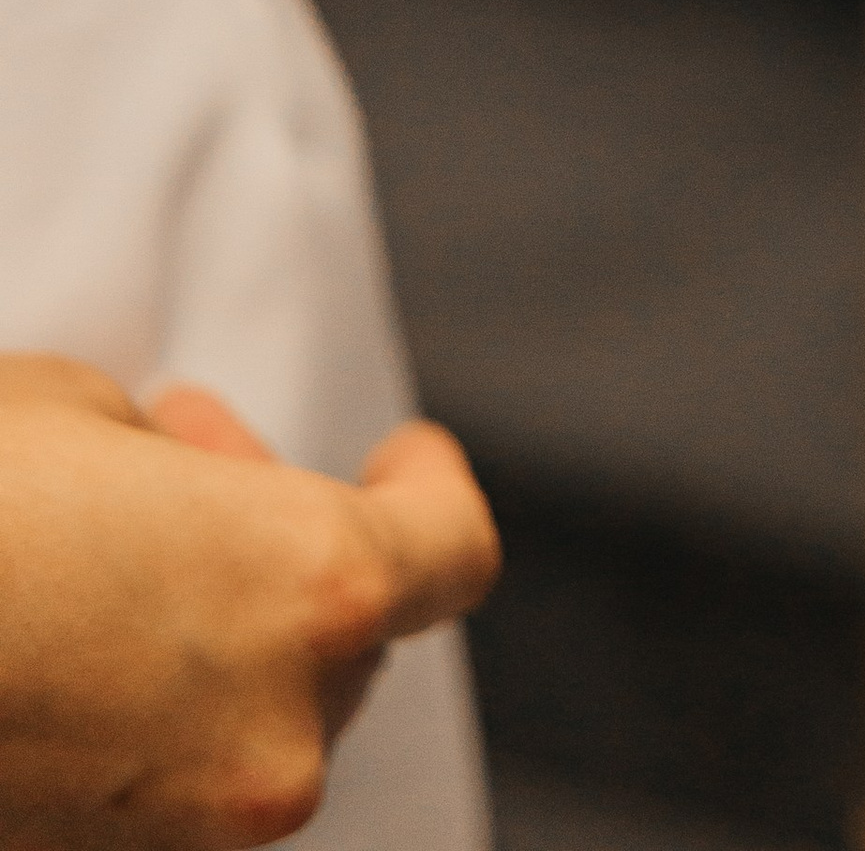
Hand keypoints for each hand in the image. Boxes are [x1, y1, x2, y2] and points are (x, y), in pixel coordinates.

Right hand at [0, 357, 498, 846]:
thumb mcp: (76, 409)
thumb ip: (170, 457)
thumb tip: (169, 482)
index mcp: (312, 587)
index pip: (449, 552)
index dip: (430, 488)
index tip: (405, 454)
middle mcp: (278, 729)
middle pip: (343, 629)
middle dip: (272, 527)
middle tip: (185, 442)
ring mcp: (186, 827)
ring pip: (249, 708)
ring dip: (206, 617)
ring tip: (103, 532)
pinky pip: (160, 774)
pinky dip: (140, 700)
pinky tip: (61, 629)